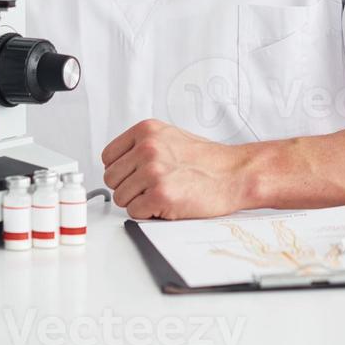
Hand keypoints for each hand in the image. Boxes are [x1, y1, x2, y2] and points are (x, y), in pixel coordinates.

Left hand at [101, 119, 254, 218]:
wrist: (235, 174)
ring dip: (139, 202)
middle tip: (150, 188)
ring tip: (163, 194)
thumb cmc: (208, 160)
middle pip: (112, 179)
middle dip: (128, 188)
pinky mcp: (160, 195)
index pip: (108, 156)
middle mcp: (148, 148)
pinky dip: (148, 213)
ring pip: (121, 197)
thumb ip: (143, 146)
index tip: (133, 176)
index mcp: (147, 131)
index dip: (121, 171)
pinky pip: (135, 212)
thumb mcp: (171, 137)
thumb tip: (120, 163)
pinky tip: (167, 204)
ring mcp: (153, 171)